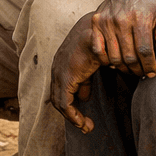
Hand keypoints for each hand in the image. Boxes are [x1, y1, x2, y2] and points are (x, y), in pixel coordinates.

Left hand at [50, 12, 102, 132]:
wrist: (98, 29)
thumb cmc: (98, 41)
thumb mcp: (91, 62)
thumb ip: (85, 78)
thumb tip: (84, 97)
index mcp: (62, 63)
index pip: (60, 89)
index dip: (71, 104)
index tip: (83, 116)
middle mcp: (57, 68)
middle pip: (57, 97)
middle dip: (71, 114)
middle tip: (85, 126)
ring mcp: (59, 73)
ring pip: (59, 103)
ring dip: (73, 118)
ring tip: (86, 127)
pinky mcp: (66, 78)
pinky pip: (64, 104)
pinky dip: (73, 116)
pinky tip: (83, 122)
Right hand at [89, 0, 155, 76]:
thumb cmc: (154, 3)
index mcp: (140, 18)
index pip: (144, 52)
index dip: (149, 66)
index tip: (153, 72)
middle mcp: (121, 19)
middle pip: (128, 56)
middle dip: (138, 69)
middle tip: (143, 73)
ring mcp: (107, 20)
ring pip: (114, 56)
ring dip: (124, 68)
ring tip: (132, 68)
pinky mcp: (97, 20)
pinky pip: (98, 49)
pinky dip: (106, 59)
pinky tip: (116, 60)